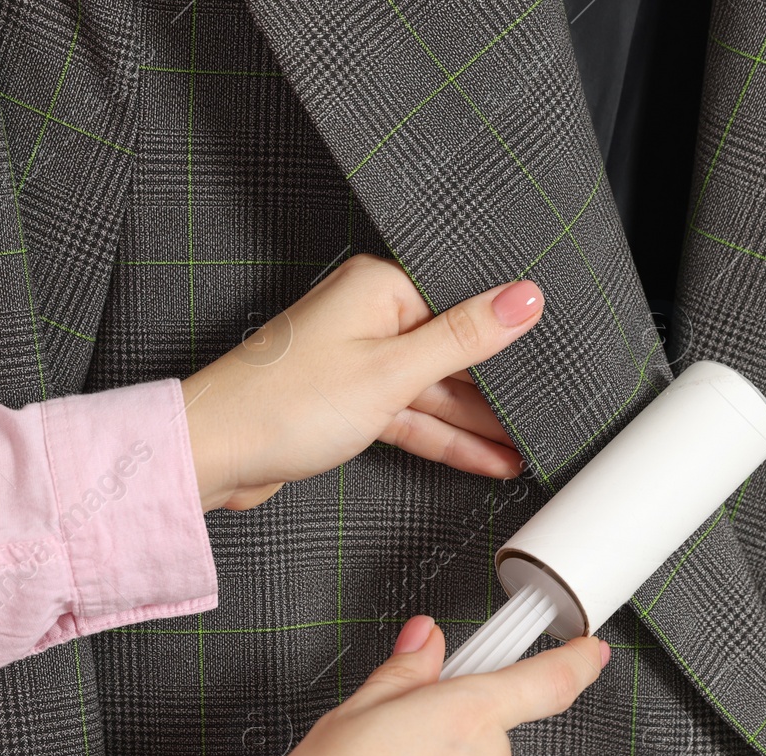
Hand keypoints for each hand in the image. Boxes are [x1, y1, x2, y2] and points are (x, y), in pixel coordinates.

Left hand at [181, 255, 542, 509]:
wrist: (215, 454)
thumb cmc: (281, 404)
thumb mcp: (392, 371)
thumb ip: (465, 337)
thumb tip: (525, 297)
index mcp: (378, 287)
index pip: (463, 305)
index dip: (507, 337)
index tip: (550, 361)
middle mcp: (368, 317)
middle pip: (451, 351)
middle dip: (496, 390)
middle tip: (545, 416)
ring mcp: (358, 362)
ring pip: (433, 391)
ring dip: (476, 424)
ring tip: (525, 447)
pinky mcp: (349, 403)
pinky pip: (411, 416)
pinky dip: (444, 439)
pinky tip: (483, 458)